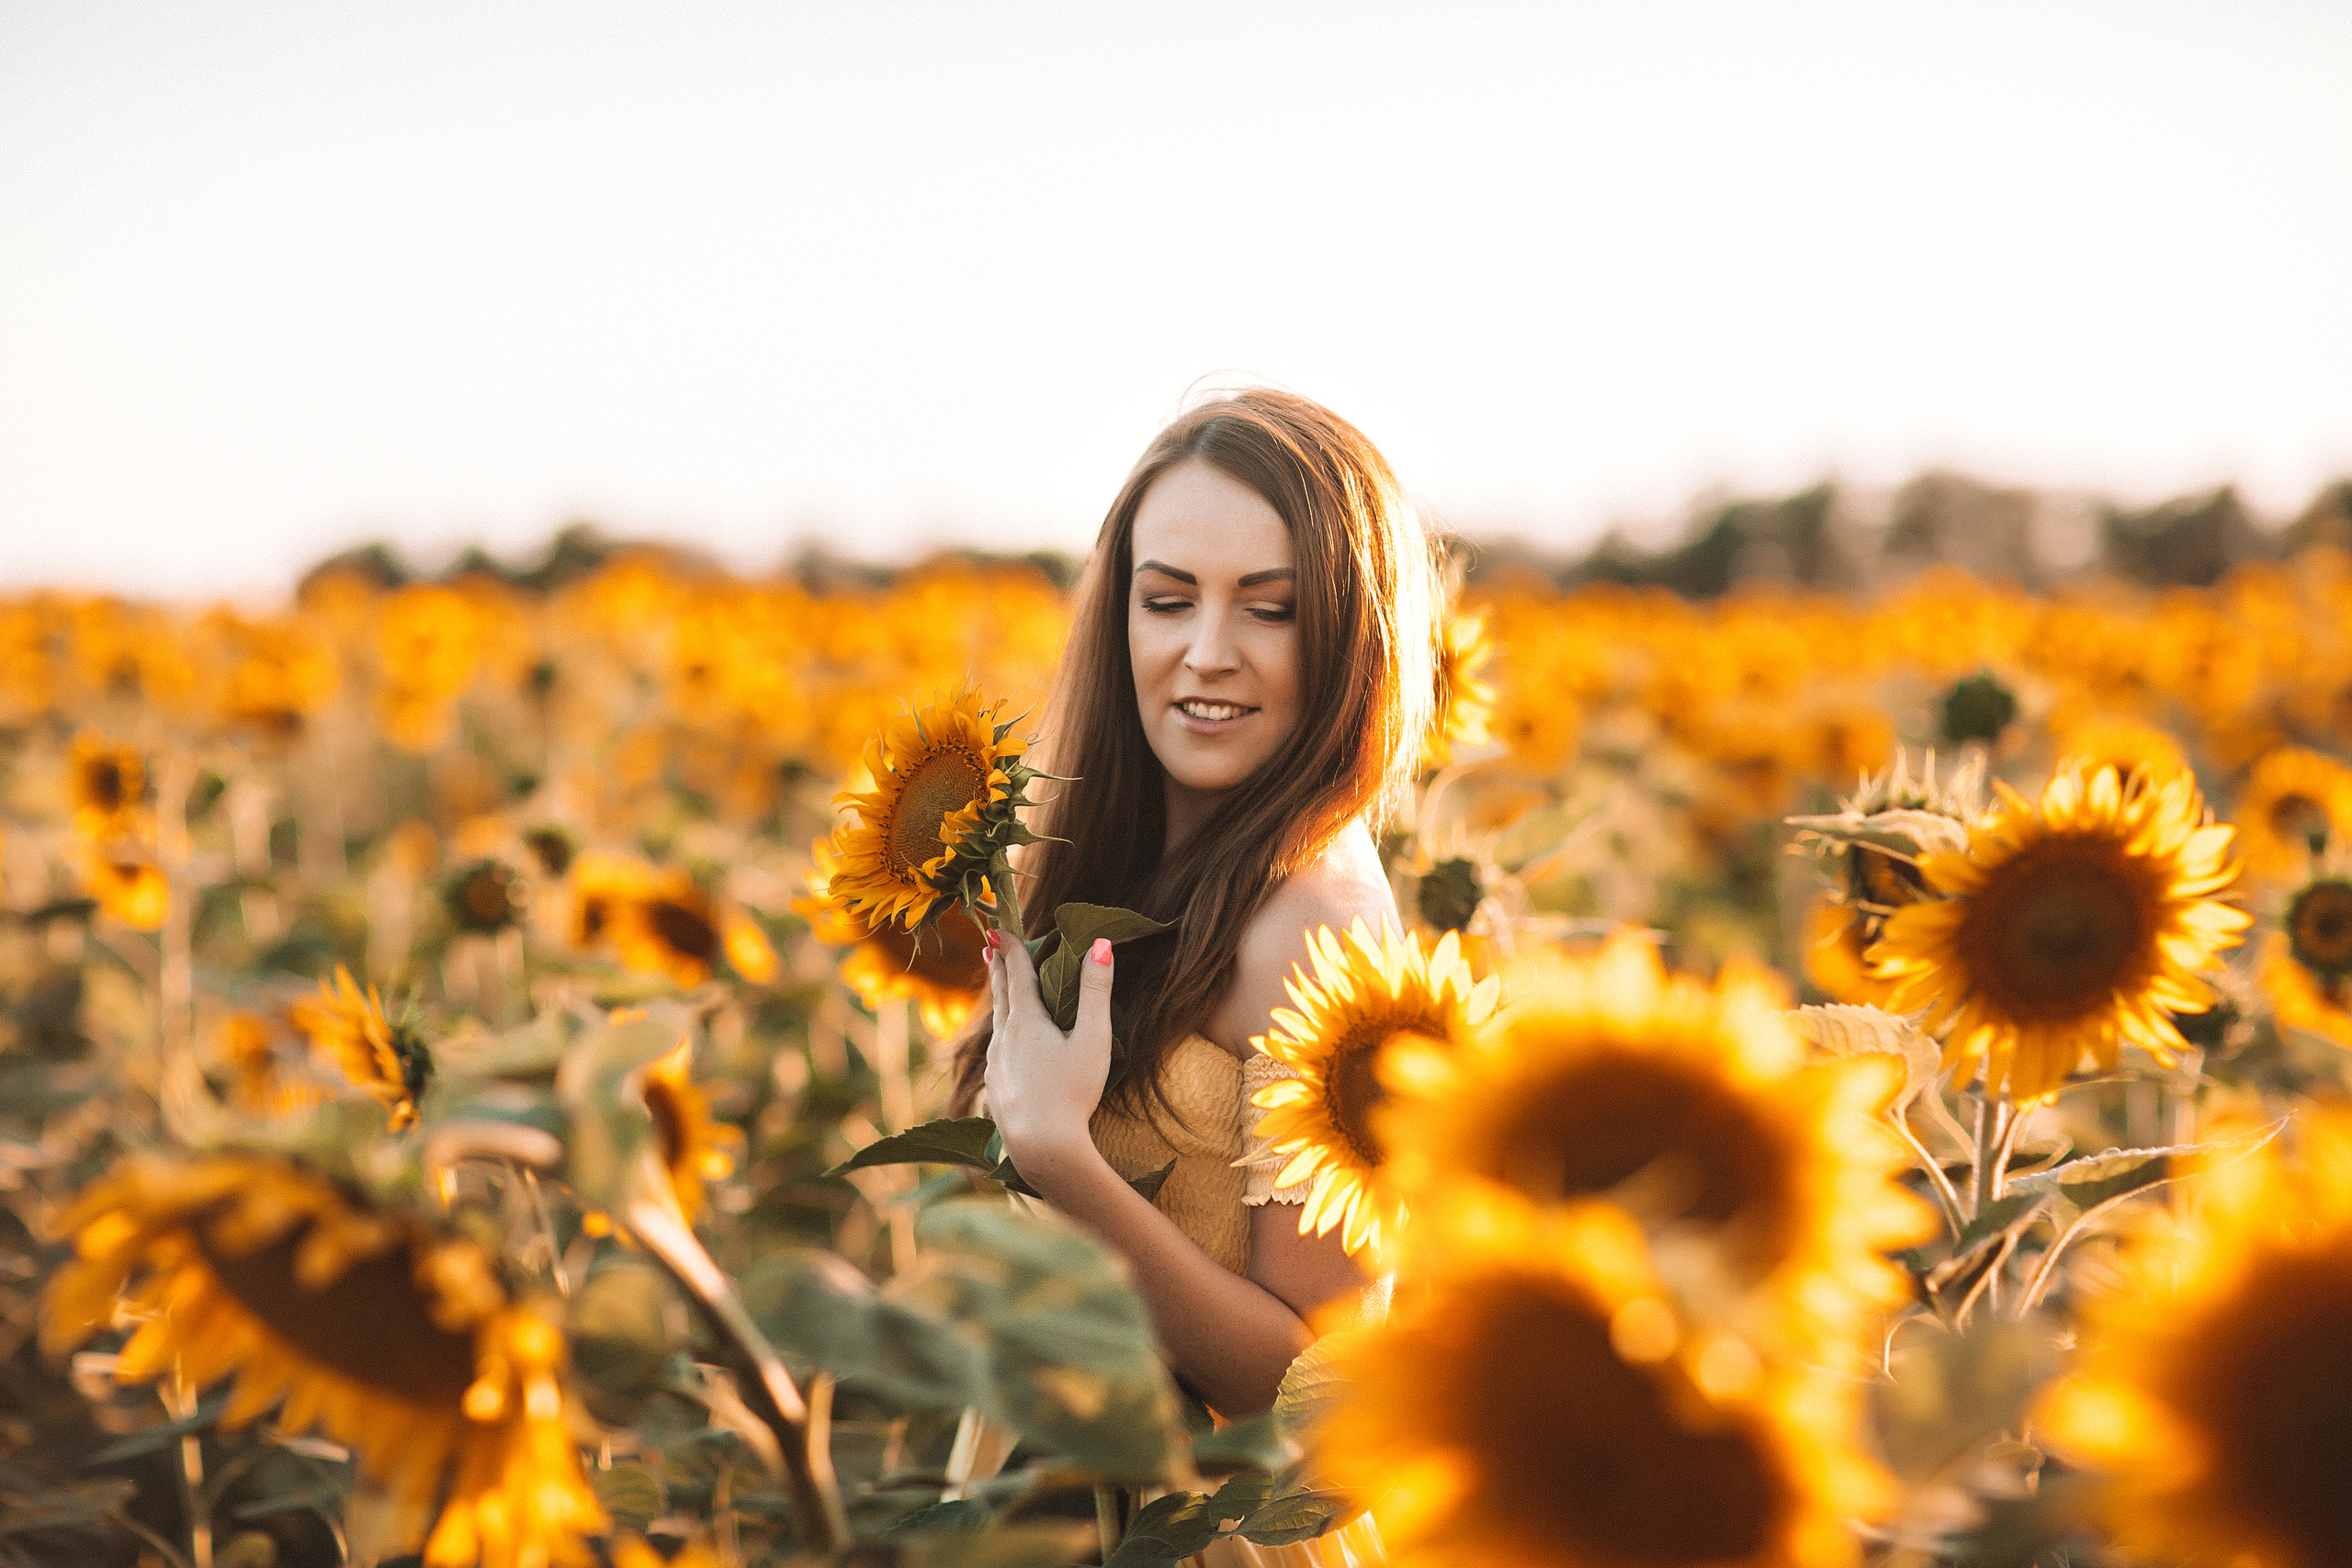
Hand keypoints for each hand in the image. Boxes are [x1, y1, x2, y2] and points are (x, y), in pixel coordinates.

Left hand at [983, 927, 1115, 1185]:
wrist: (1042, 1146)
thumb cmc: (1073, 1092)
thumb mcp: (1093, 1039)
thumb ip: (1096, 991)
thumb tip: (1100, 944)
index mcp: (1026, 1020)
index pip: (1017, 972)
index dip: (1011, 947)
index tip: (999, 927)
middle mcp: (1004, 1038)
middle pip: (1000, 994)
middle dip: (997, 967)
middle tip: (990, 946)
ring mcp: (996, 1064)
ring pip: (995, 1023)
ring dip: (998, 999)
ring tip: (998, 988)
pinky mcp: (996, 1088)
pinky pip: (995, 1050)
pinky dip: (1000, 1032)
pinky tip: (1003, 1044)